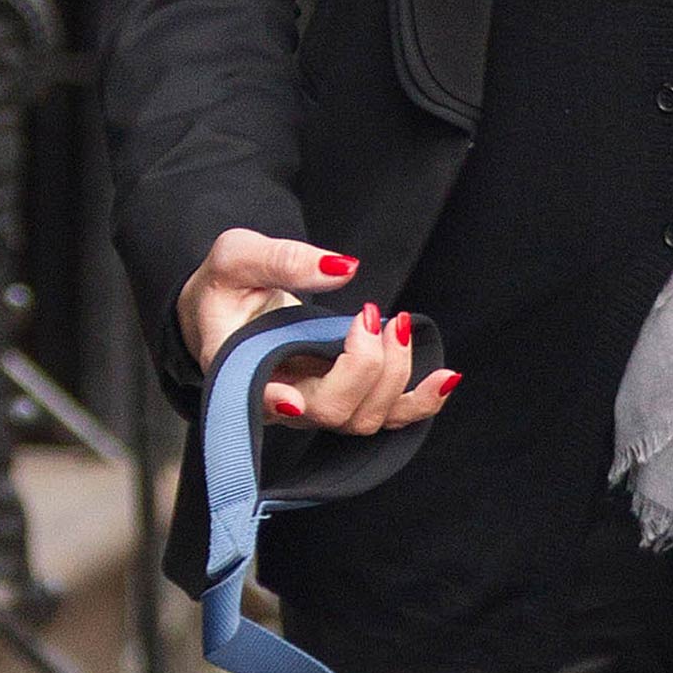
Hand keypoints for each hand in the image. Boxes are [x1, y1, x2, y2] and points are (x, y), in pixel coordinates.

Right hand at [176, 227, 460, 430]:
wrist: (229, 306)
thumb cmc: (227, 282)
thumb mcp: (237, 254)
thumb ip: (282, 259)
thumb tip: (342, 269)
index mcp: (236, 368)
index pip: (256, 398)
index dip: (277, 403)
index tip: (296, 398)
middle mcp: (277, 398)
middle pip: (329, 410)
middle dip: (364, 366)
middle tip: (369, 315)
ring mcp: (313, 403)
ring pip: (363, 419)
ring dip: (395, 376)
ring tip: (400, 326)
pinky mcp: (343, 396)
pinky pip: (387, 414)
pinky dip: (420, 401)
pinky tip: (446, 377)